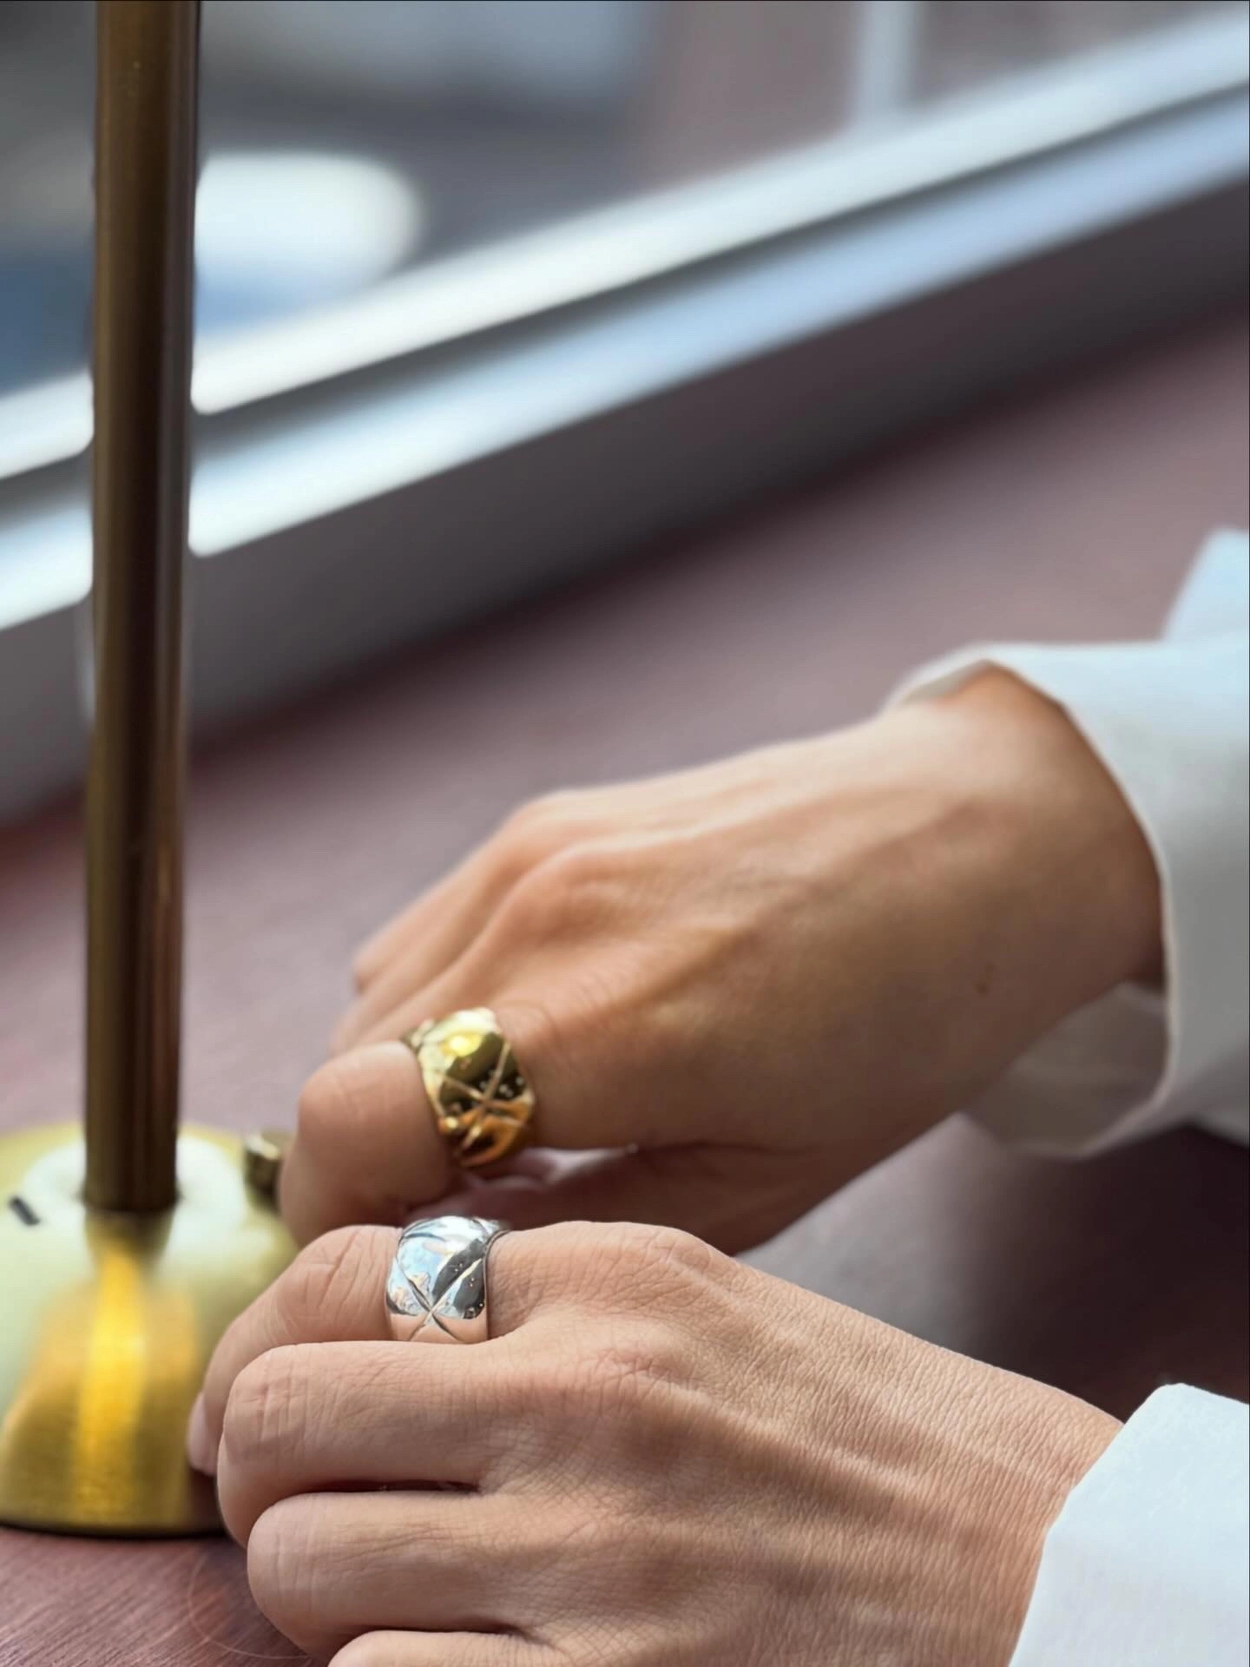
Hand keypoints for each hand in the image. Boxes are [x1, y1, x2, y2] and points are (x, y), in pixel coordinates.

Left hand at [190, 1220, 1119, 1665]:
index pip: (339, 1268)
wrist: (1048, 1577)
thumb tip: (379, 1341)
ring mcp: (594, 1552)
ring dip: (317, 1592)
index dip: (262, 1343)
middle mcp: (586, 1392)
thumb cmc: (887, 1447)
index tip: (258, 1401)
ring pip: (305, 1562)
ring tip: (389, 1600)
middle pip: (287, 1408)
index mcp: (615, 1274)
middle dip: (262, 1468)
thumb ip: (551, 1309)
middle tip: (297, 1506)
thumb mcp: (715, 1311)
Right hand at [280, 672, 1159, 1249]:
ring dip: (396, 1083)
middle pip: (333, 1067)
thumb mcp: (764, 1180)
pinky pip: (426, 935)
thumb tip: (453, 1246)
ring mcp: (527, 854)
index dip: (331, 1220)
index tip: (381, 1265)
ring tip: (503, 1129)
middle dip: (364, 1164)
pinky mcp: (541, 821)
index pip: (339, 1128)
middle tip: (452, 1215)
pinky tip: (531, 1037)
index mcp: (596, 1028)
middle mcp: (532, 920)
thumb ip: (587, 1224)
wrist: (971, 840)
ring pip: (368, 999)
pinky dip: (436, 1007)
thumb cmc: (904, 1023)